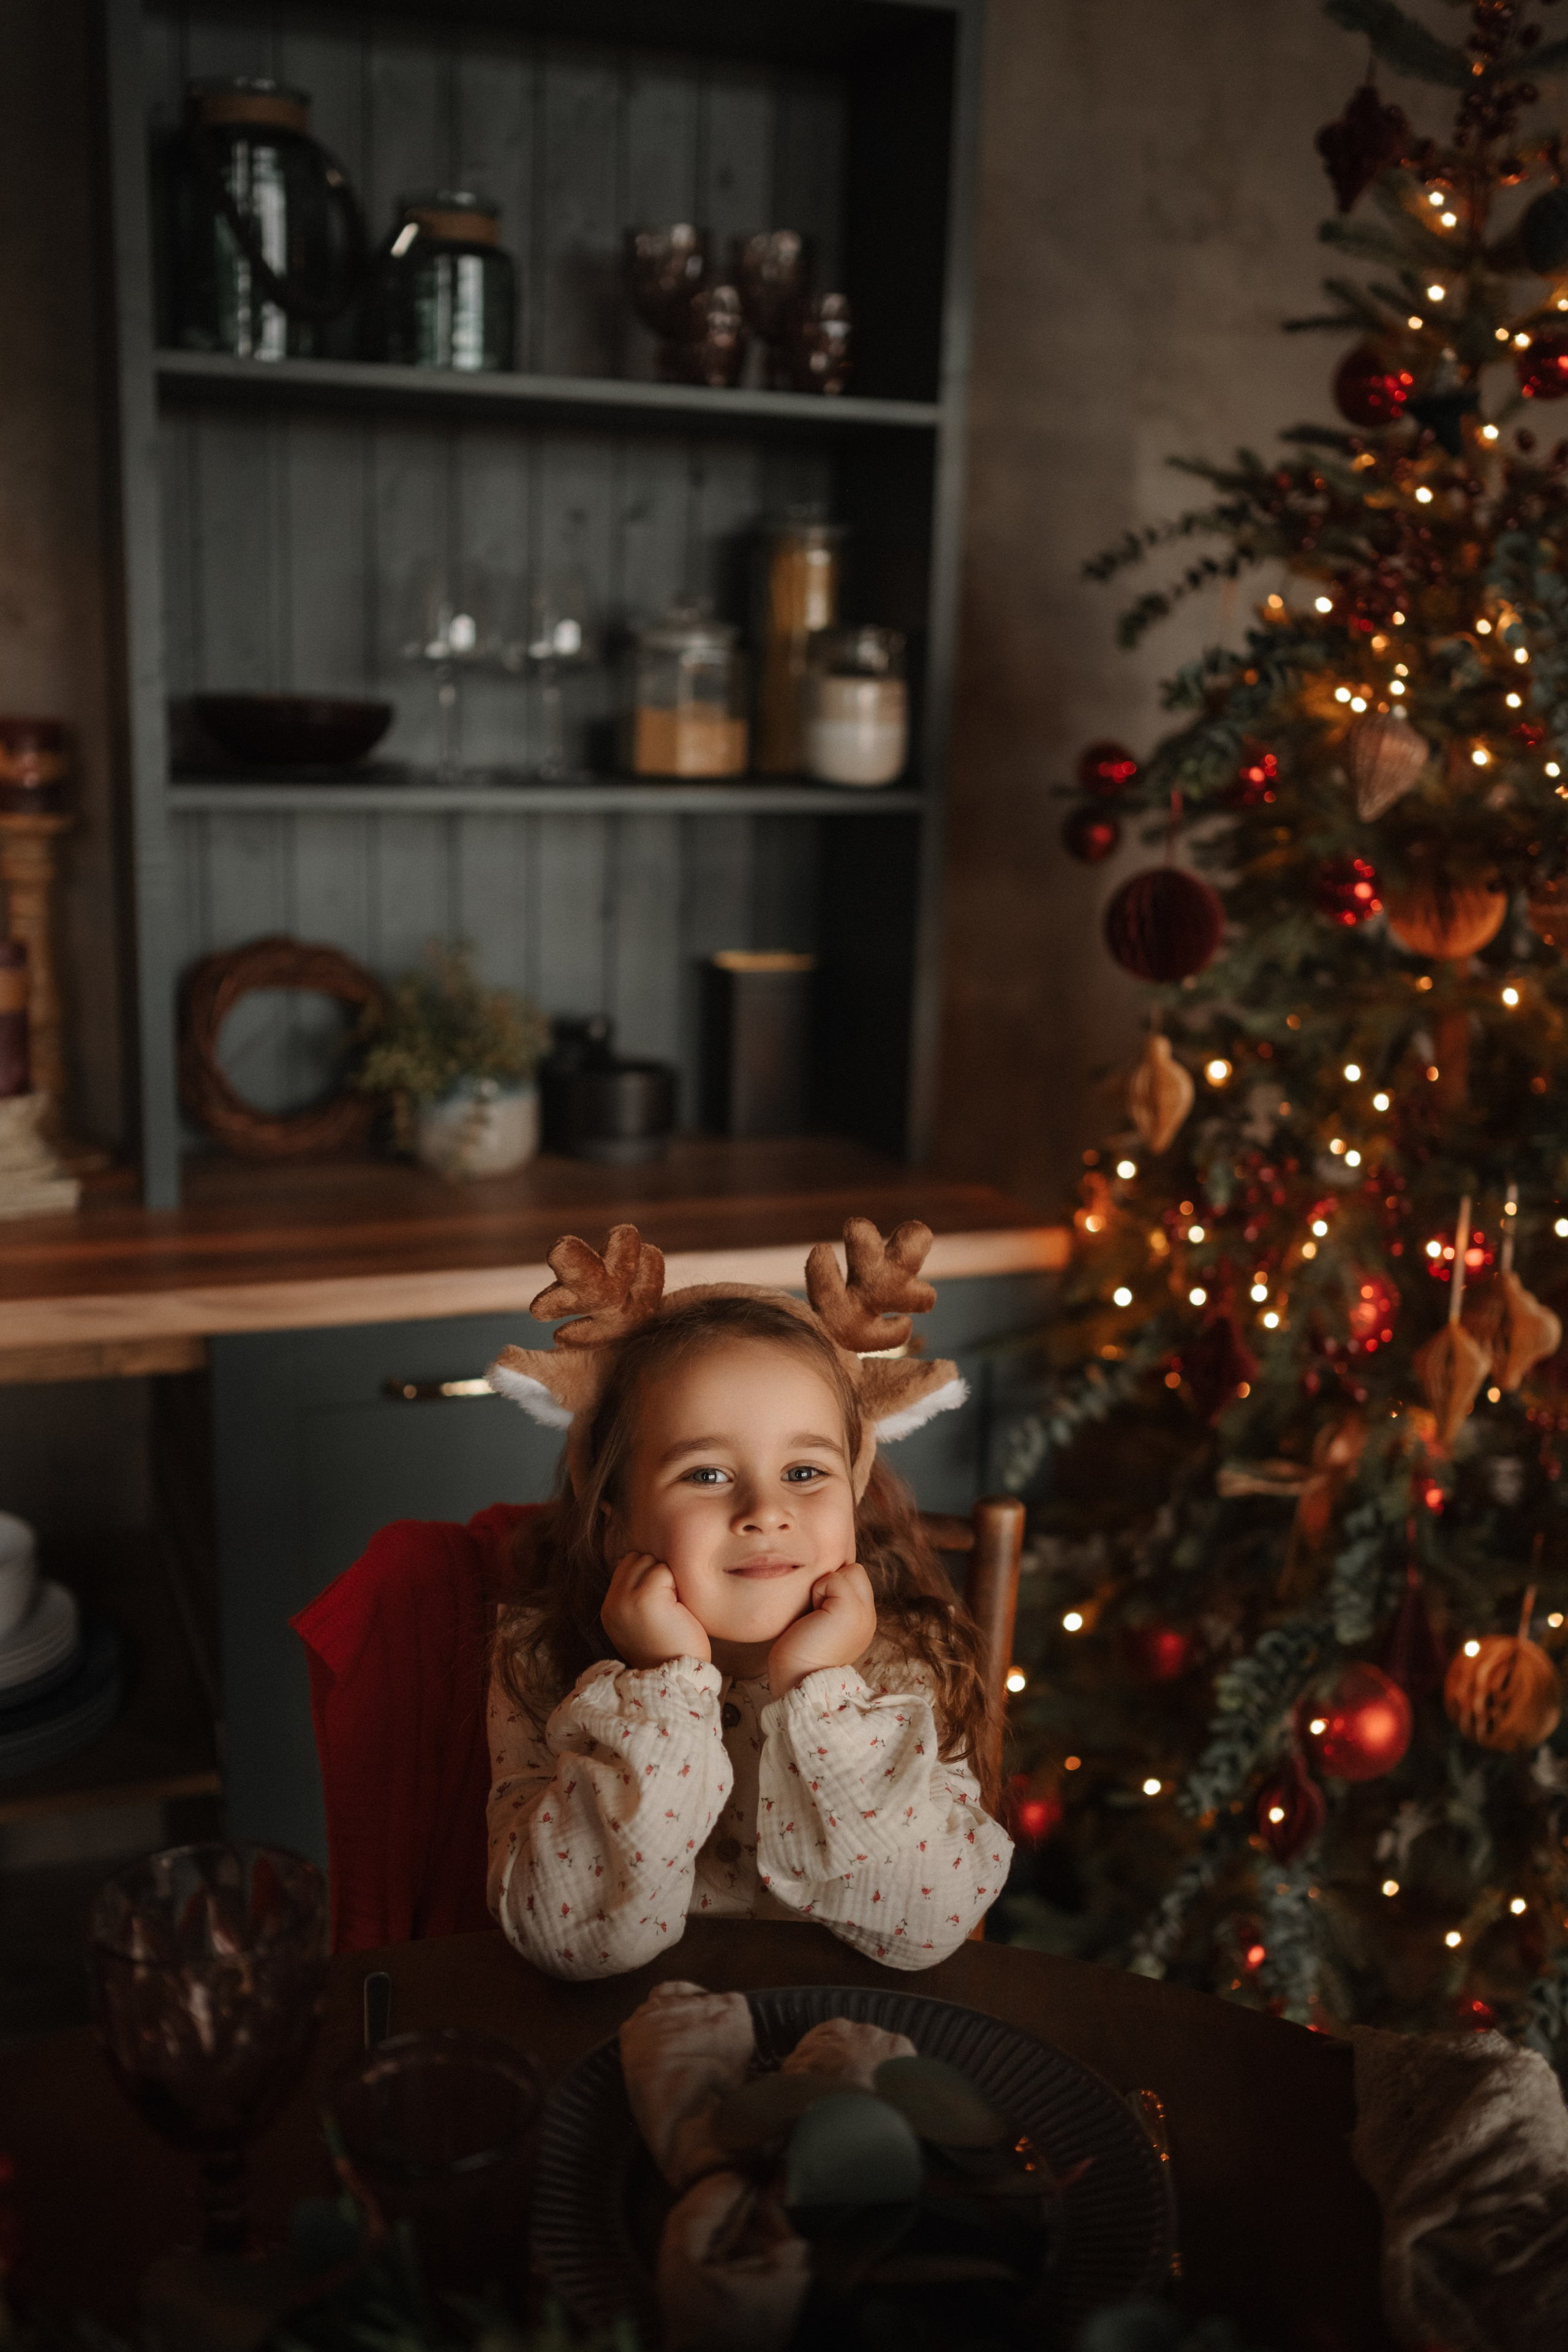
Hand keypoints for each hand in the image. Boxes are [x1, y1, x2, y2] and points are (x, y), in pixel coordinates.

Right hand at [601, 1551, 711, 1669]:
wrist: (677, 1677)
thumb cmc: (671, 1649)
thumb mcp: (641, 1622)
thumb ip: (635, 1596)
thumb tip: (647, 1562)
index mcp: (610, 1609)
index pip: (625, 1567)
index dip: (648, 1575)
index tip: (662, 1600)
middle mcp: (612, 1602)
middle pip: (636, 1559)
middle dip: (656, 1572)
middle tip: (669, 1602)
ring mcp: (626, 1599)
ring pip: (649, 1561)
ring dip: (666, 1577)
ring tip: (672, 1605)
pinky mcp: (645, 1597)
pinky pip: (664, 1570)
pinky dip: (676, 1584)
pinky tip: (678, 1607)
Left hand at [766, 1563, 876, 1698]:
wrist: (797, 1682)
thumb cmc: (798, 1656)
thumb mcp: (823, 1625)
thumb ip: (831, 1603)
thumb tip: (823, 1576)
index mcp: (863, 1621)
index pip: (856, 1579)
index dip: (833, 1585)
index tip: (817, 1612)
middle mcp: (869, 1616)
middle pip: (855, 1570)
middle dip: (832, 1582)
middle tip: (816, 1611)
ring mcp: (863, 1613)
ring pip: (848, 1570)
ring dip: (824, 1586)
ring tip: (815, 1614)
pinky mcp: (850, 1610)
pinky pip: (834, 1578)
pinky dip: (818, 1591)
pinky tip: (813, 1615)